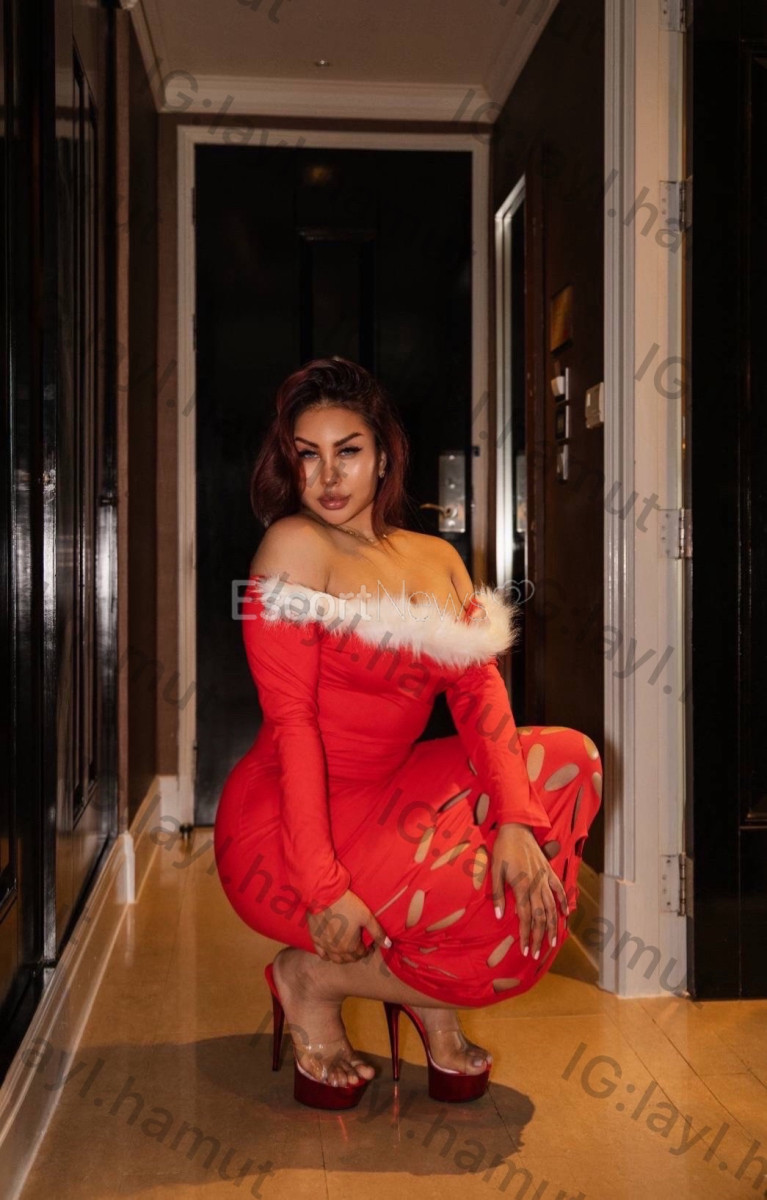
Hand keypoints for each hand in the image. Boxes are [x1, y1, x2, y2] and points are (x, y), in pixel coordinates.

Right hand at [306, 889, 392, 963]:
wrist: (324, 895)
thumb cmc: (347, 905)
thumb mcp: (367, 917)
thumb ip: (378, 932)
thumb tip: (388, 945)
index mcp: (351, 946)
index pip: (362, 953)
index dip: (367, 949)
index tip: (369, 943)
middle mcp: (338, 950)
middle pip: (350, 958)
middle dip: (357, 954)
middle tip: (360, 945)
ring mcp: (326, 946)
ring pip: (336, 959)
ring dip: (344, 957)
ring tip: (347, 949)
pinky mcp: (316, 940)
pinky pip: (322, 954)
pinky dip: (327, 956)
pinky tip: (331, 951)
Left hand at [490, 823, 568, 959]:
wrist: (517, 827)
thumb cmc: (503, 849)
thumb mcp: (495, 870)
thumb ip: (499, 894)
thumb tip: (500, 916)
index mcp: (522, 886)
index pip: (526, 917)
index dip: (526, 935)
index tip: (525, 950)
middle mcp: (536, 885)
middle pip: (541, 917)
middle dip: (539, 937)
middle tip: (536, 954)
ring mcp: (545, 878)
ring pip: (552, 907)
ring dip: (552, 926)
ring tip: (551, 943)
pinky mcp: (549, 871)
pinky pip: (559, 889)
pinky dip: (563, 902)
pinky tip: (565, 915)